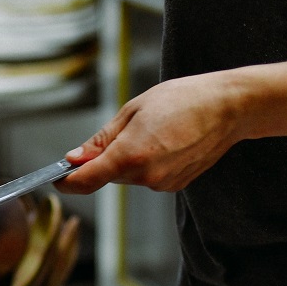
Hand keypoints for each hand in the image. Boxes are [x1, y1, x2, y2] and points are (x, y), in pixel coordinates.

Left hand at [55, 71, 245, 193]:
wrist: (229, 107)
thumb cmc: (182, 100)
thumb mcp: (133, 110)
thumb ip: (101, 140)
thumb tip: (74, 158)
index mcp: (130, 156)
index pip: (85, 181)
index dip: (66, 181)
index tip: (56, 177)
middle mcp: (145, 177)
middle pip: (107, 176)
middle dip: (105, 159)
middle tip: (126, 129)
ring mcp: (162, 183)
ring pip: (128, 176)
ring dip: (129, 159)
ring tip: (154, 130)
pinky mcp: (176, 185)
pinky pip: (148, 176)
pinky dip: (148, 162)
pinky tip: (166, 142)